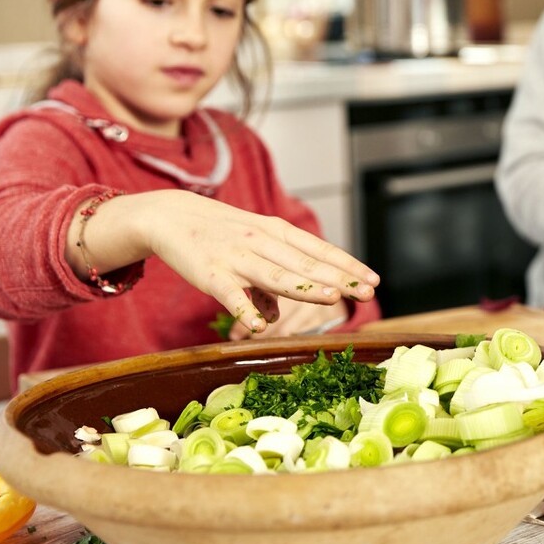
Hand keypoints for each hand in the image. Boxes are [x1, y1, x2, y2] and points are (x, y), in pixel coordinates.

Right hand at [70, 190, 378, 334]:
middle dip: (339, 278)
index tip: (373, 279)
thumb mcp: (253, 246)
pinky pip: (232, 296)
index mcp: (276, 232)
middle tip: (367, 292)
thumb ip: (270, 280)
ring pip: (277, 275)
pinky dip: (247, 311)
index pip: (319, 250)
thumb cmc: (219, 234)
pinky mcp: (211, 275)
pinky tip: (264, 326)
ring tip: (332, 297)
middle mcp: (262, 243)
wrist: (169, 216)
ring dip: (306, 286)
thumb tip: (277, 316)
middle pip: (306, 263)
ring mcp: (237, 259)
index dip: (348, 265)